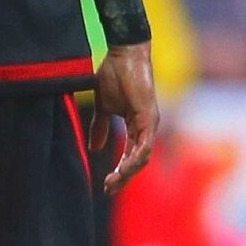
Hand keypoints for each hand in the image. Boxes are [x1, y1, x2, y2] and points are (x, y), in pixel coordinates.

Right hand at [92, 43, 158, 193]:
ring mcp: (150, 123)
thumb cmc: (113, 75)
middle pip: (138, 161)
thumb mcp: (103, 107)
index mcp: (136, 125)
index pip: (130, 155)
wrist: (123, 55)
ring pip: (142, 157)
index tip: (105, 185)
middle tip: (108, 191)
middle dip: (123, 178)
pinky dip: (135, 158)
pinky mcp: (149, 117)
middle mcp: (146, 127)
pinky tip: (123, 168)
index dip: (119, 171)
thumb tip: (95, 148)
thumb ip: (100, 127)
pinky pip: (145, 145)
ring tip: (112, 183)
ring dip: (127, 172)